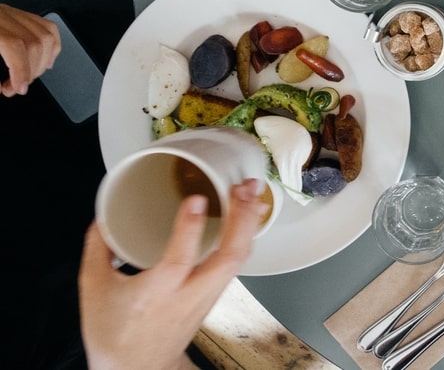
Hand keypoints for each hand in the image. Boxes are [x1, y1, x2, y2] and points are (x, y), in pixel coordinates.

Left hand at [0, 4, 60, 95]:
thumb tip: (4, 87)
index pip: (14, 44)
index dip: (21, 69)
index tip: (19, 88)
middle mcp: (2, 15)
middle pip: (35, 42)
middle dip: (32, 70)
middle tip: (19, 87)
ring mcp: (12, 13)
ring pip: (47, 35)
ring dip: (43, 62)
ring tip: (29, 76)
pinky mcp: (19, 14)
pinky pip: (48, 28)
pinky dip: (52, 48)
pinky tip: (44, 61)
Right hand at [79, 179, 267, 369]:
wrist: (135, 369)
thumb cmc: (114, 333)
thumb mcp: (94, 290)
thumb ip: (98, 249)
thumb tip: (103, 216)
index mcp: (156, 294)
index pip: (179, 260)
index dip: (189, 228)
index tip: (197, 199)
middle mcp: (189, 295)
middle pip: (228, 258)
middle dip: (242, 220)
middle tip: (245, 188)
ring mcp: (207, 297)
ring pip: (238, 261)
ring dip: (249, 225)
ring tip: (254, 193)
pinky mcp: (215, 295)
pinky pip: (237, 264)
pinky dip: (245, 237)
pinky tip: (248, 216)